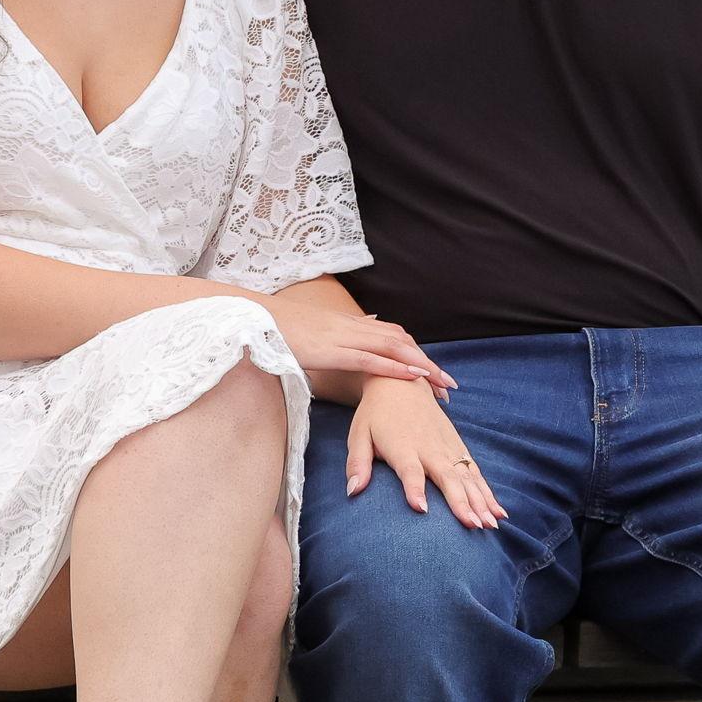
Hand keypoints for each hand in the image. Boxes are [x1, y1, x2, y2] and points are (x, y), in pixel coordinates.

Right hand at [265, 301, 455, 392]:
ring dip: (420, 366)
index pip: (394, 335)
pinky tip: (412, 377)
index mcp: (349, 325)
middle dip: (427, 363)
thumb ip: (340, 335)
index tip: (434, 372)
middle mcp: (352, 327)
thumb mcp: (316, 332)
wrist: (253, 316)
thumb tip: (362, 335)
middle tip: (448, 385)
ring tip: (440, 384)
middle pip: (401, 342)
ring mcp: (342, 337)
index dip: (416, 352)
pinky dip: (394, 367)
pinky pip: (369, 358)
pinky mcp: (330, 350)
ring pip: (393, 348)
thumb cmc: (279, 329)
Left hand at [345, 376, 506, 530]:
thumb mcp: (359, 435)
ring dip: (480, 501)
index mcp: (402, 446)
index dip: (415, 488)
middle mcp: (428, 447)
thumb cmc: (376, 414)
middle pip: (447, 476)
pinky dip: (488, 492)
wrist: (401, 382)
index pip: (410, 470)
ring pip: (467, 476)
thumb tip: (352, 491)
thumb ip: (357, 463)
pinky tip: (498, 512)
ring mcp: (447, 446)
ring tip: (491, 524)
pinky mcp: (458, 446)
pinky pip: (475, 472)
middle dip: (461, 501)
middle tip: (472, 525)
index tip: (422, 509)